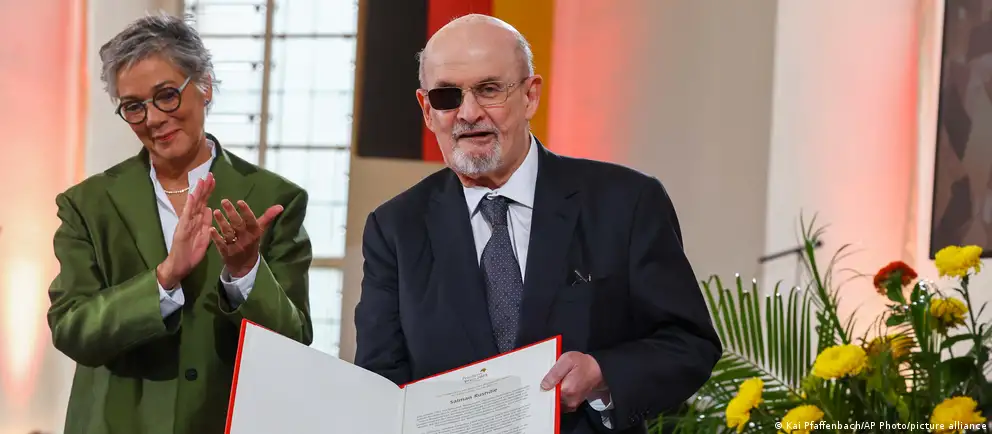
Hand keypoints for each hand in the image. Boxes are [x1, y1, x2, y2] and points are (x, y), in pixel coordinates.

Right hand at [157, 173, 215, 288]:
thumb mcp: (204, 236)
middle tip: (210, 174)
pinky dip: (189, 206)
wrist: (180, 266)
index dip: (208, 191)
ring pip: (192, 205)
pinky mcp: (181, 230)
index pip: (204, 203)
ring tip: (201, 180)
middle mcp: (191, 219)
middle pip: (199, 200)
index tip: (213, 180)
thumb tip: (210, 209)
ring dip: (197, 193)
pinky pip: (186, 216)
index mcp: (197, 221)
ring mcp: (185, 223)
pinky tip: (192, 196)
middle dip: (204, 187)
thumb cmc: (191, 252)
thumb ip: (206, 223)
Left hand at [210, 199, 282, 276]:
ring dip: (222, 222)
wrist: (245, 266)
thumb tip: (280, 206)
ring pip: (228, 233)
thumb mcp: (260, 231)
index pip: (251, 221)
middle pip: (238, 225)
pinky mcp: (226, 253)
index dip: (246, 211)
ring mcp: (236, 247)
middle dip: (231, 213)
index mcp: (255, 233)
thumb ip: (268, 217)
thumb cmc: (252, 243)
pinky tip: (210, 228)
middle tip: (224, 201)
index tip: (240, 201)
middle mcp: (246, 240)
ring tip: (216, 211)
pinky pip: (220, 244)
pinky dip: (216, 236)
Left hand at [540, 351, 606, 411]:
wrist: (598, 370)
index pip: (546, 395)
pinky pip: (560, 404)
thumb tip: (543, 386)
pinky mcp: (573, 405)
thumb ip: (555, 373)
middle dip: (545, 392)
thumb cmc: (583, 363)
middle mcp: (568, 401)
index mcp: (566, 391)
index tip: (536, 384)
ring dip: (551, 395)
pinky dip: (557, 398)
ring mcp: (571, 405)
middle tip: (543, 382)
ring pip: (555, 403)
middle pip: (550, 400)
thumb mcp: (567, 360)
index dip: (540, 390)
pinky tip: (557, 387)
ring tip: (551, 384)